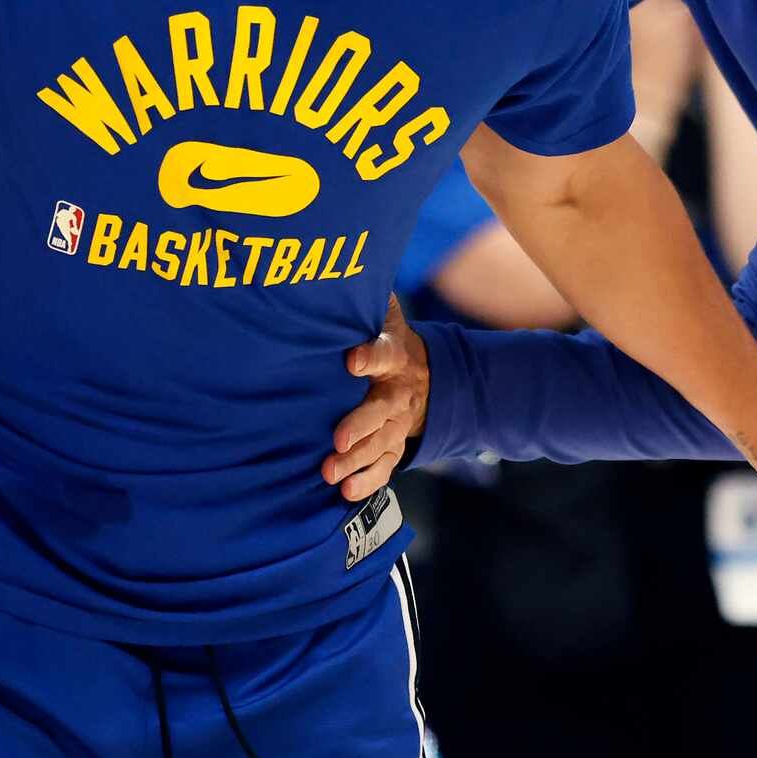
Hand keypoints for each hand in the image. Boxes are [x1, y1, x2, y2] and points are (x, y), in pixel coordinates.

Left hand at [324, 296, 427, 502]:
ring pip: (380, 444)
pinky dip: (367, 481)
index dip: (369, 355)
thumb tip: (340, 265)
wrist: (428, 377)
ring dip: (356, 461)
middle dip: (359, 425)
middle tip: (336, 438)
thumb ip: (366, 297)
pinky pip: (384, 466)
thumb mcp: (386, 313)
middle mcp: (396, 392)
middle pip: (380, 411)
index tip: (351, 360)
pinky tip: (345, 492)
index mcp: (393, 355)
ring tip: (329, 472)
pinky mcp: (393, 445)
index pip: (382, 352)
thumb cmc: (390, 340)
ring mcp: (397, 423)